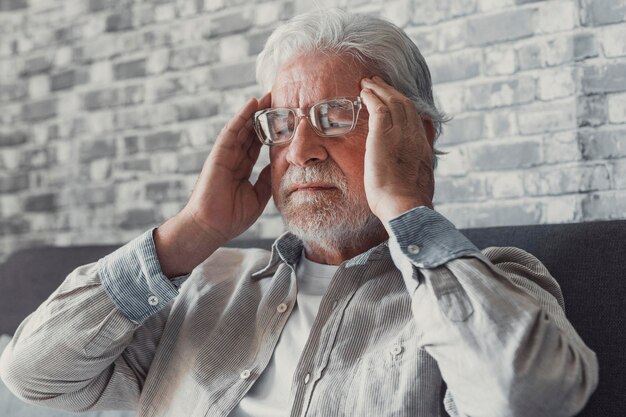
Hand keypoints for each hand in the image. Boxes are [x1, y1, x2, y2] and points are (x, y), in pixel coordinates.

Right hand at [179, 93, 272, 244]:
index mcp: (241, 169)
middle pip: (251, 132)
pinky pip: (231, 131)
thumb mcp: (257, 196)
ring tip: (270, 95)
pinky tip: (252, 104)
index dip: (271, 131)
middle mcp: (233, 159)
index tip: (285, 119)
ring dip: (255, 110)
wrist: (211, 228)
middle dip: (265, 116)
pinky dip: (242, 116)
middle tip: (280, 99)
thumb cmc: (231, 217)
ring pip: (242, 128)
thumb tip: (279, 165)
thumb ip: (266, 179)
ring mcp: (225, 155)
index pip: (258, 145)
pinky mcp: (218, 154)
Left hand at [359, 76, 434, 224]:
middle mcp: (415, 136)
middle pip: (405, 105)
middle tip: (379, 83)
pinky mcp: (384, 133)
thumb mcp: (417, 186)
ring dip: (380, 89)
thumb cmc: (407, 205)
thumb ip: (414, 174)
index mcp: (423, 148)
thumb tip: (411, 179)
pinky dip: (372, 97)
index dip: (404, 108)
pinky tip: (363, 92)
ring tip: (368, 82)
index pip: (415, 120)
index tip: (395, 101)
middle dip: (392, 92)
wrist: (405, 206)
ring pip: (393, 101)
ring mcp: (401, 133)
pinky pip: (378, 107)